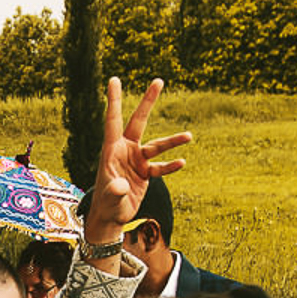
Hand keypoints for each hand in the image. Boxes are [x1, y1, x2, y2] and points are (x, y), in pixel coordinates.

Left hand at [82, 78, 192, 245]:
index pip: (113, 120)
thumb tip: (121, 186)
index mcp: (111, 150)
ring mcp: (136, 160)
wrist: (111, 218)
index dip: (114, 100)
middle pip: (138, 121)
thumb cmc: (106, 206)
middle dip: (148, 102)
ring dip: (172, 141)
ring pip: (156, 146)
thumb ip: (115, 190)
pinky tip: (182, 163)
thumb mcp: (110, 198)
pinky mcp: (144, 173)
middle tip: (159, 80)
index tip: (114, 79)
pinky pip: (160, 167)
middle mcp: (124, 151)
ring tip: (190, 136)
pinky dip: (170, 166)